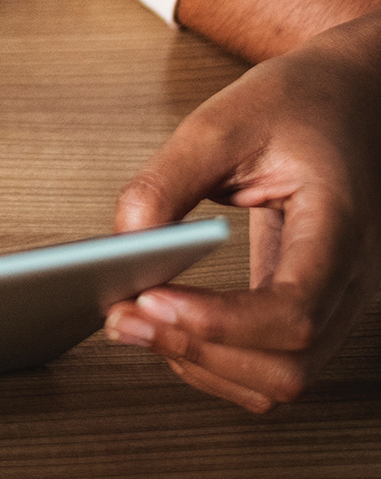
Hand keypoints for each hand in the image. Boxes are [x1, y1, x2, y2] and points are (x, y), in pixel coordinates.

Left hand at [103, 9, 380, 411]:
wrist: (349, 97)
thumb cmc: (297, 104)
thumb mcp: (220, 124)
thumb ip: (165, 183)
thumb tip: (123, 244)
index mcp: (341, 226)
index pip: (295, 312)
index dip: (217, 322)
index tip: (149, 298)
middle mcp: (355, 277)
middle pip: (288, 365)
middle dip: (196, 352)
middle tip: (122, 317)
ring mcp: (342, 300)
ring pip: (281, 380)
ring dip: (202, 366)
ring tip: (136, 324)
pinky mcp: (315, 307)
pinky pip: (274, 365)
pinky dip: (216, 363)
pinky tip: (169, 329)